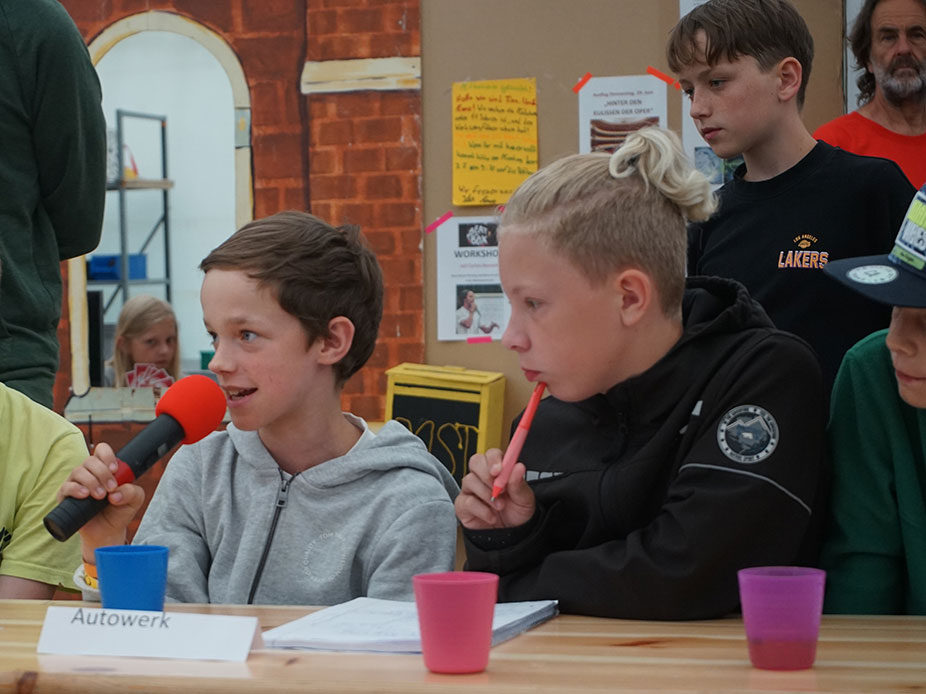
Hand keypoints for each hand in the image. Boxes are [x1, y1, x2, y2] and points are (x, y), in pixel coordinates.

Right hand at [57, 442, 144, 559]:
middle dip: (102, 473)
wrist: (108, 532)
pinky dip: (76, 489)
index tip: (115, 469)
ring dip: (91, 482)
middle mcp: (89, 473)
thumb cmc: (120, 511)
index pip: (102, 450)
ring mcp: (76, 483)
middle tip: (111, 489)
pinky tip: (85, 495)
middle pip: (90, 460)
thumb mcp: (135, 500)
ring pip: (78, 471)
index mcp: (105, 468)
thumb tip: (115, 493)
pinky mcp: (65, 496)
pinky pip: (66, 486)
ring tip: (100, 496)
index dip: (107, 456)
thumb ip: (132, 491)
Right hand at [455, 448, 534, 529]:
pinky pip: (466, 501)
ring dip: (486, 494)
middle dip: (486, 474)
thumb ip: (519, 483)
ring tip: (500, 506)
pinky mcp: (463, 505)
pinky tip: (491, 516)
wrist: (512, 534)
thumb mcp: (524, 499)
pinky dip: (481, 510)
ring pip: (469, 480)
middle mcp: (482, 477)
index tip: (499, 470)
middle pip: (475, 462)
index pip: (491, 455)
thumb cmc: (517, 512)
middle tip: (499, 488)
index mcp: (498, 470)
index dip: (493, 459)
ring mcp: (471, 490)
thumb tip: (518, 467)